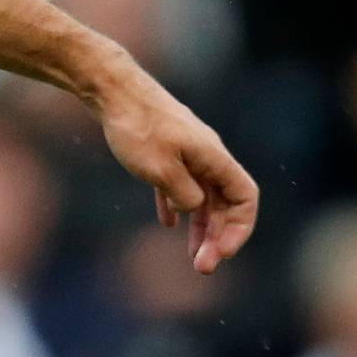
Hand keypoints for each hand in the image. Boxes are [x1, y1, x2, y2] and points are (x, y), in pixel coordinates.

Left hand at [92, 71, 257, 274]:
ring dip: (200, 226)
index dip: (240, 228)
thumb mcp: (161, 169)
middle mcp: (207, 155)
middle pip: (225, 202)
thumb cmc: (136, 127)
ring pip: (203, 195)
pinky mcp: (164, 149)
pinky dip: (176, 205)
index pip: (245, 197)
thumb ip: (185, 194)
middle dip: (217, 236)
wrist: (111, 88)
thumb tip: (195, 209)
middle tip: (202, 268)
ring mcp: (186, 151)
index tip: (221, 253)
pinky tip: (167, 223)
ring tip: (192, 256)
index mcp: (214, 158)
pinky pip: (179, 184)